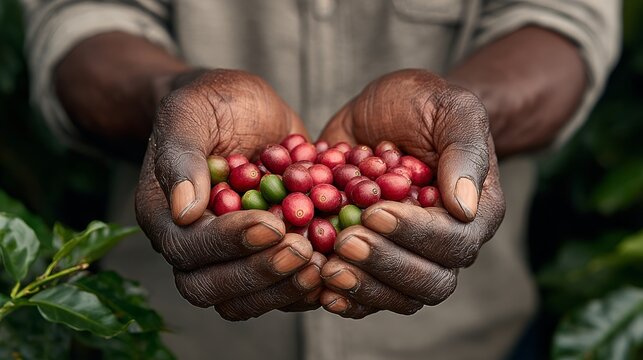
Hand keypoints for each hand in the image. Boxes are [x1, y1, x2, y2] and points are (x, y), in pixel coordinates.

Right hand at [135, 69, 324, 319]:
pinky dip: (305, 287)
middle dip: (259, 273)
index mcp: (165, 215)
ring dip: (283, 289)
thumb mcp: (191, 110)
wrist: (240, 108)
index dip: (230, 242)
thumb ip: (181, 154)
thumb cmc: (211, 102)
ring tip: (321, 263)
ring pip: (244, 301)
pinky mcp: (262, 257)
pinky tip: (335, 266)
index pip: (188, 247)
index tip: (273, 223)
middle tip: (302, 250)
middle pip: (211, 288)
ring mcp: (228, 256)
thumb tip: (183, 210)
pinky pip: (277, 290)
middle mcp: (192, 246)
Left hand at [316, 69, 504, 317]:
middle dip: (385, 265)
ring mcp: (409, 257)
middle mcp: (446, 244)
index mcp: (474, 212)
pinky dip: (344, 297)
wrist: (387, 112)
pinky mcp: (376, 260)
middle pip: (429, 282)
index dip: (414, 233)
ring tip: (326, 267)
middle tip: (345, 242)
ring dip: (362, 287)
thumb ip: (463, 150)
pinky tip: (318, 287)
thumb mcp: (450, 108)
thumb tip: (464, 206)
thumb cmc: (424, 105)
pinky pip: (366, 297)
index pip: (454, 241)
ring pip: (398, 297)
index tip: (374, 212)